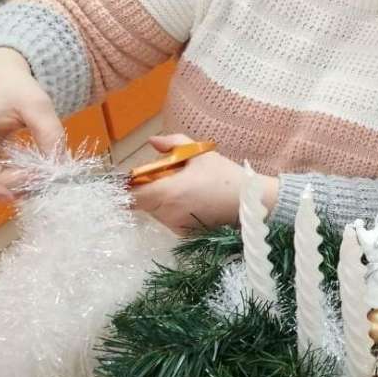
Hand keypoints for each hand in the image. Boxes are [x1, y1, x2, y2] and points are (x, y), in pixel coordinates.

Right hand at [0, 48, 63, 200]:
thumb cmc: (12, 84)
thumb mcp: (37, 104)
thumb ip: (50, 134)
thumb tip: (59, 166)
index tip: (12, 193)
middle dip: (8, 185)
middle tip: (41, 180)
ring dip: (11, 182)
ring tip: (39, 176)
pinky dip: (11, 175)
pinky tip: (32, 171)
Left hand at [131, 134, 278, 233]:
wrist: (250, 203)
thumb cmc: (225, 176)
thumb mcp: (200, 153)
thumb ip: (173, 143)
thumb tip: (152, 142)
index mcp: (168, 192)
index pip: (131, 195)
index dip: (128, 186)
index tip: (135, 176)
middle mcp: (168, 213)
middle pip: (141, 203)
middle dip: (148, 189)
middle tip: (168, 176)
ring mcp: (176, 226)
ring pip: (154, 211)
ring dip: (160, 199)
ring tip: (184, 188)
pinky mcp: (184, 234)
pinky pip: (168, 219)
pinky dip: (173, 209)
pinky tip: (192, 201)